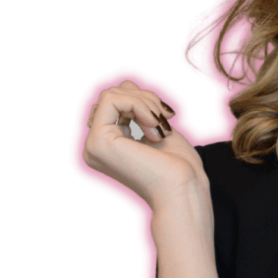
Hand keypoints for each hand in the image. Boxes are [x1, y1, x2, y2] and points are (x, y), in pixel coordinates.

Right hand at [82, 81, 207, 214]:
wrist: (184, 190)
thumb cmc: (180, 167)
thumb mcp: (156, 128)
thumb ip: (137, 108)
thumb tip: (125, 87)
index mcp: (108, 146)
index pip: (117, 103)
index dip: (144, 101)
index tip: (167, 119)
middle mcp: (95, 147)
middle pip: (113, 95)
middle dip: (145, 99)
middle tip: (166, 120)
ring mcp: (93, 146)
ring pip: (111, 95)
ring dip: (145, 103)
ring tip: (162, 126)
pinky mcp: (98, 142)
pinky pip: (111, 99)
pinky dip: (139, 104)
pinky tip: (154, 126)